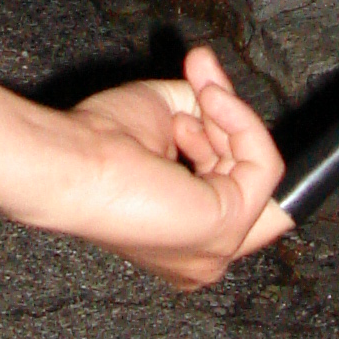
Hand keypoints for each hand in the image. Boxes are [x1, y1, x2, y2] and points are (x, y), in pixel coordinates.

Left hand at [65, 42, 291, 289]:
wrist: (74, 162)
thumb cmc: (96, 147)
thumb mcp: (166, 114)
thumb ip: (205, 109)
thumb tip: (220, 84)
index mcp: (181, 238)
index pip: (231, 185)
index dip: (224, 135)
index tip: (204, 88)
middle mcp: (201, 254)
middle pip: (250, 182)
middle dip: (233, 126)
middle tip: (206, 85)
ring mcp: (217, 248)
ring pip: (258, 170)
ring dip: (233, 118)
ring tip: (203, 89)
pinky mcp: (228, 226)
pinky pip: (263, 165)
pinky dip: (244, 123)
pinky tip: (212, 99)